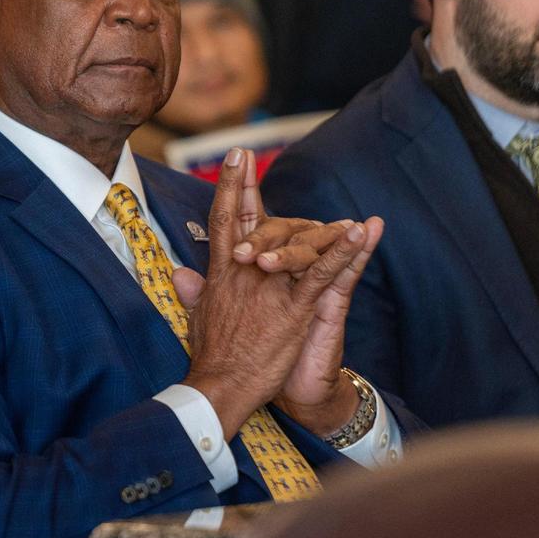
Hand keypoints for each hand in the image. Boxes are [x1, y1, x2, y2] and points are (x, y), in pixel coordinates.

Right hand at [175, 147, 380, 437]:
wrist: (222, 385)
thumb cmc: (212, 357)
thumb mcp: (198, 318)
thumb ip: (195, 292)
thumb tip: (180, 274)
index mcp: (222, 274)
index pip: (222, 222)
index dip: (227, 188)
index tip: (232, 160)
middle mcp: (243, 274)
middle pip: (248, 221)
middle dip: (244, 184)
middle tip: (245, 152)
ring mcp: (270, 289)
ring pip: (295, 245)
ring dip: (323, 225)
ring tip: (345, 214)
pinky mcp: (294, 309)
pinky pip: (322, 274)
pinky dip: (342, 251)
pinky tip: (358, 232)